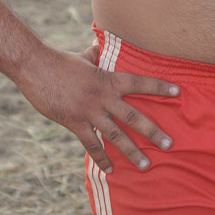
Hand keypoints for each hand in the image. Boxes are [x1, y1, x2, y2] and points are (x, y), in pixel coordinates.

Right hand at [18, 46, 179, 173]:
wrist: (35, 67)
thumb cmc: (60, 61)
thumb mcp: (83, 57)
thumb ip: (96, 55)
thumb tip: (100, 45)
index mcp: (108, 78)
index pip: (139, 83)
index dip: (159, 87)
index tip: (178, 92)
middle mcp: (103, 96)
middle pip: (133, 116)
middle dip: (152, 131)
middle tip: (169, 144)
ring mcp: (89, 111)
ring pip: (115, 135)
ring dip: (131, 152)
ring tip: (145, 165)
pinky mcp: (74, 123)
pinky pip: (92, 144)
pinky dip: (101, 158)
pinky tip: (110, 170)